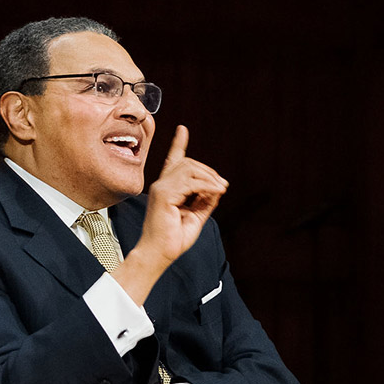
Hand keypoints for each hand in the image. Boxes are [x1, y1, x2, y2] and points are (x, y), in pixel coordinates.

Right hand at [111, 125, 227, 302]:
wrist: (160, 254)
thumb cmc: (174, 239)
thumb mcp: (196, 216)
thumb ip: (206, 200)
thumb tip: (219, 186)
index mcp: (167, 188)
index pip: (172, 160)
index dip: (178, 144)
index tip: (183, 129)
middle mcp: (161, 185)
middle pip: (187, 163)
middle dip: (209, 171)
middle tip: (223, 186)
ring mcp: (161, 188)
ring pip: (190, 169)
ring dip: (210, 178)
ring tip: (222, 189)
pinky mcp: (163, 195)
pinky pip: (191, 182)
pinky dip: (208, 186)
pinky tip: (218, 191)